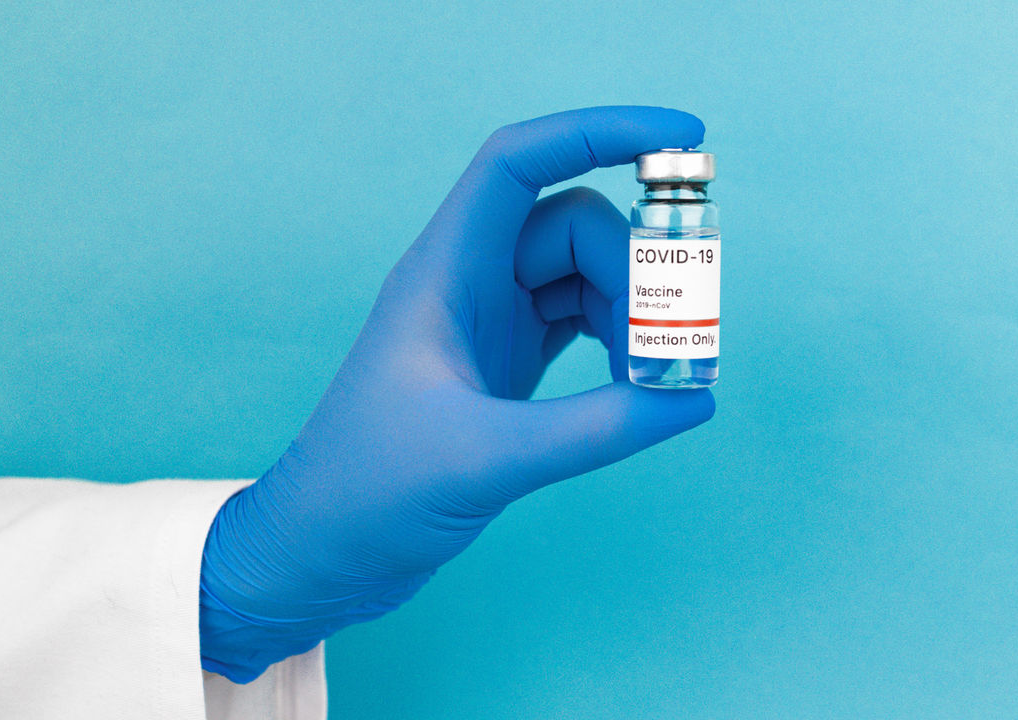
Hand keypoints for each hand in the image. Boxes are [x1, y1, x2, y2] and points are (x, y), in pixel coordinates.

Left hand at [199, 106, 715, 681]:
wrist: (325, 548)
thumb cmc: (370, 491)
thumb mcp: (487, 458)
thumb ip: (596, 428)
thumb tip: (693, 399)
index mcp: (444, 271)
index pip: (521, 161)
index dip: (601, 132)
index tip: (683, 138)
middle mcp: (468, 281)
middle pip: (575, 226)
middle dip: (637, 268)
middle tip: (675, 341)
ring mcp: (489, 321)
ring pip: (584, 275)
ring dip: (633, 313)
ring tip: (654, 379)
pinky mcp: (505, 364)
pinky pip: (581, 322)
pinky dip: (620, 343)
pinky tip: (638, 386)